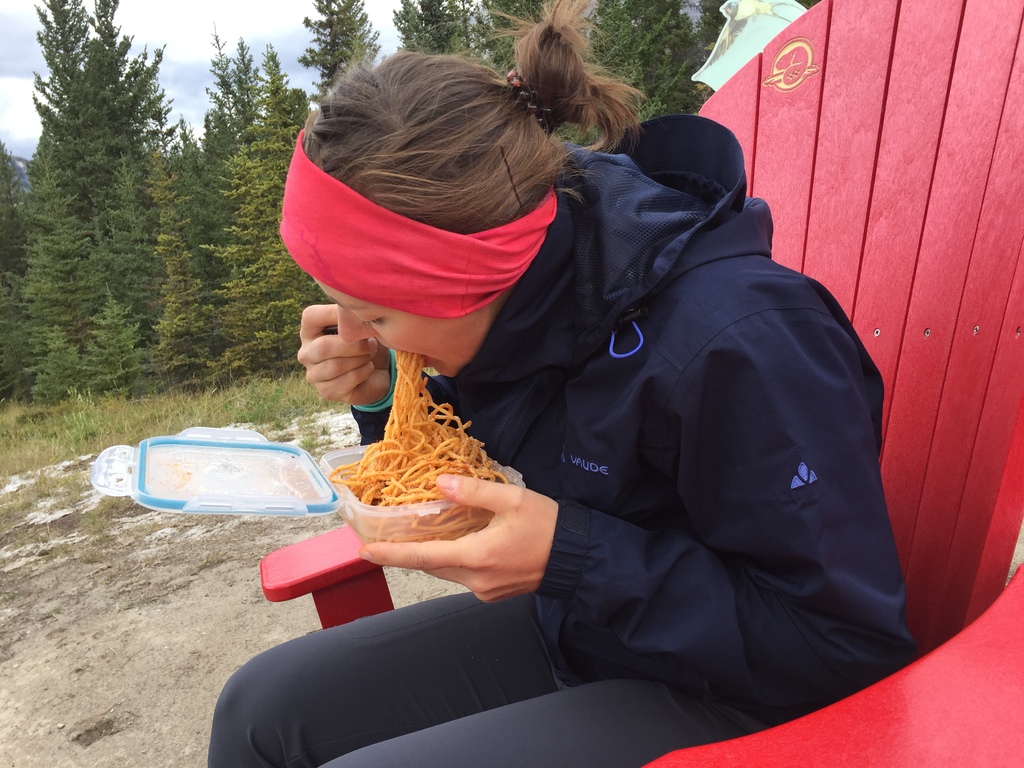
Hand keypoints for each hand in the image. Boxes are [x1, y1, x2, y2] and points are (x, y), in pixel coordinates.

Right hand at [296, 304, 390, 404]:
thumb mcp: (361, 326)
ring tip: (370, 354)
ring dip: (361, 359)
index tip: (358, 317)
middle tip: (371, 343)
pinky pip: (347, 380)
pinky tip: (369, 368)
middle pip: (323, 347)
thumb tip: (356, 310)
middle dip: (354, 345)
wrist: (378, 374)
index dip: (335, 314)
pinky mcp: (327, 391)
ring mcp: (314, 375)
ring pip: (336, 366)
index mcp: (310, 331)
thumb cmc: (366, 344)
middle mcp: (306, 353)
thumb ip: (354, 316)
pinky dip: (364, 372)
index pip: (311, 317)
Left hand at [359, 474, 558, 601]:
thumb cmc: (548, 526)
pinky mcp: (493, 593)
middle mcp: (476, 580)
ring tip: (412, 536)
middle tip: (383, 537)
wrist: (578, 558)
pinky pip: (461, 576)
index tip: (365, 552)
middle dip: (406, 553)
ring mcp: (484, 591)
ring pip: (446, 571)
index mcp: (477, 557)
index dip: (391, 554)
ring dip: (429, 555)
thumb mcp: (513, 499)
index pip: (423, 557)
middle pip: (431, 566)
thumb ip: (474, 491)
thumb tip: (440, 484)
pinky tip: (452, 543)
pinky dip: (450, 559)